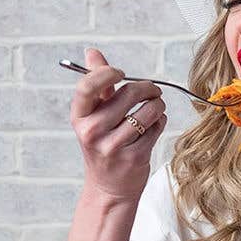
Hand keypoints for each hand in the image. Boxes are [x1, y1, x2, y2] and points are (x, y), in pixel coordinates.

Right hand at [71, 47, 166, 202]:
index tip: (121, 72)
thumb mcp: (93, 115)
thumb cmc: (102, 144)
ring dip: (158, 105)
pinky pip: (157, 127)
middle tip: (152, 90)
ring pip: (148, 110)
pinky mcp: (134, 157)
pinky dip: (160, 122)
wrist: (108, 188)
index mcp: (80, 117)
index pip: (88, 86)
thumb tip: (91, 52)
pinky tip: (154, 126)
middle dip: (147, 88)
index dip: (107, 72)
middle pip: (128, 93)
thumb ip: (96, 83)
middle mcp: (92, 131)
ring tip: (155, 108)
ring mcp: (113, 146)